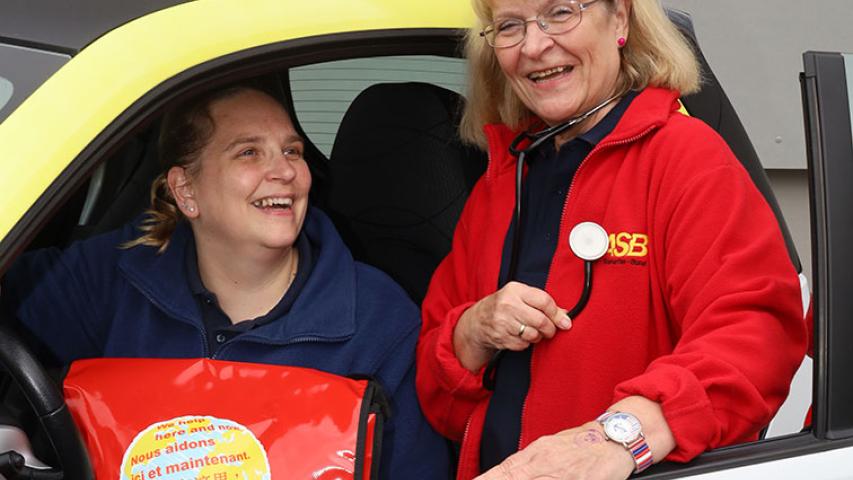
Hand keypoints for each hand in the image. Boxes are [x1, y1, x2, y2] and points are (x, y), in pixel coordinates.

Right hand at [453, 282, 570, 370]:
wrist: (478, 320)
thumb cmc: (504, 306)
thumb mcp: (520, 296)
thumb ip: (542, 303)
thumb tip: (565, 314)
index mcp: (515, 290)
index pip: (544, 301)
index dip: (557, 314)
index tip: (565, 322)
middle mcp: (508, 305)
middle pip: (541, 321)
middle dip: (550, 329)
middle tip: (550, 330)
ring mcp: (503, 322)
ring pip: (533, 334)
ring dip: (538, 336)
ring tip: (533, 332)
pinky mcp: (501, 337)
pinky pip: (524, 345)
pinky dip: (526, 343)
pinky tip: (521, 336)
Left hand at [475, 423, 634, 479]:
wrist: (614, 438)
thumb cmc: (580, 444)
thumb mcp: (549, 448)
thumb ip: (528, 463)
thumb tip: (507, 474)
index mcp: (536, 453)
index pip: (505, 470)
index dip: (488, 478)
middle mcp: (545, 462)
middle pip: (513, 477)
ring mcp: (561, 473)